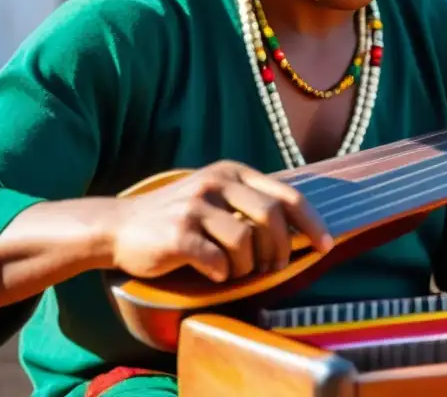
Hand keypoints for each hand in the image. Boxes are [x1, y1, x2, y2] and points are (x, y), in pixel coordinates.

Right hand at [109, 161, 332, 281]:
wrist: (120, 227)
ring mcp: (196, 206)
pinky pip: (217, 260)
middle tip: (273, 269)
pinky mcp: (178, 233)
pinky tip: (213, 273)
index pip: (287, 195)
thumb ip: (251, 204)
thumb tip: (301, 230)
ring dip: (247, 267)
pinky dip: (222, 273)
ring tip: (234, 271)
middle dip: (280, 250)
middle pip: (272, 218)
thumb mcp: (216, 196)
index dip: (311, 223)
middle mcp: (216, 183)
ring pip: (246, 243)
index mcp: (232, 172)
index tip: (326, 247)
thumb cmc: (179, 218)